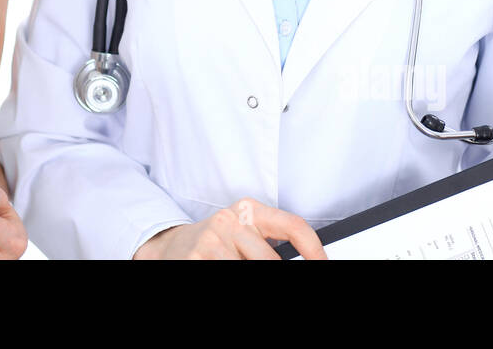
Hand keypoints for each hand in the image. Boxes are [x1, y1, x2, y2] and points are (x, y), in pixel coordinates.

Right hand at [133, 198, 326, 259]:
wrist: (169, 247)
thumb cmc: (214, 243)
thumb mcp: (242, 234)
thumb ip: (268, 243)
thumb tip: (304, 259)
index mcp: (248, 210)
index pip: (293, 226)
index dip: (314, 249)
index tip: (323, 264)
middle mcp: (230, 220)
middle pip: (271, 260)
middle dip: (280, 274)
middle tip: (289, 283)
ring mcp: (211, 240)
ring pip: (248, 269)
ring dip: (247, 272)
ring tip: (239, 265)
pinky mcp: (196, 258)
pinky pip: (227, 273)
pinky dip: (230, 275)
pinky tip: (226, 269)